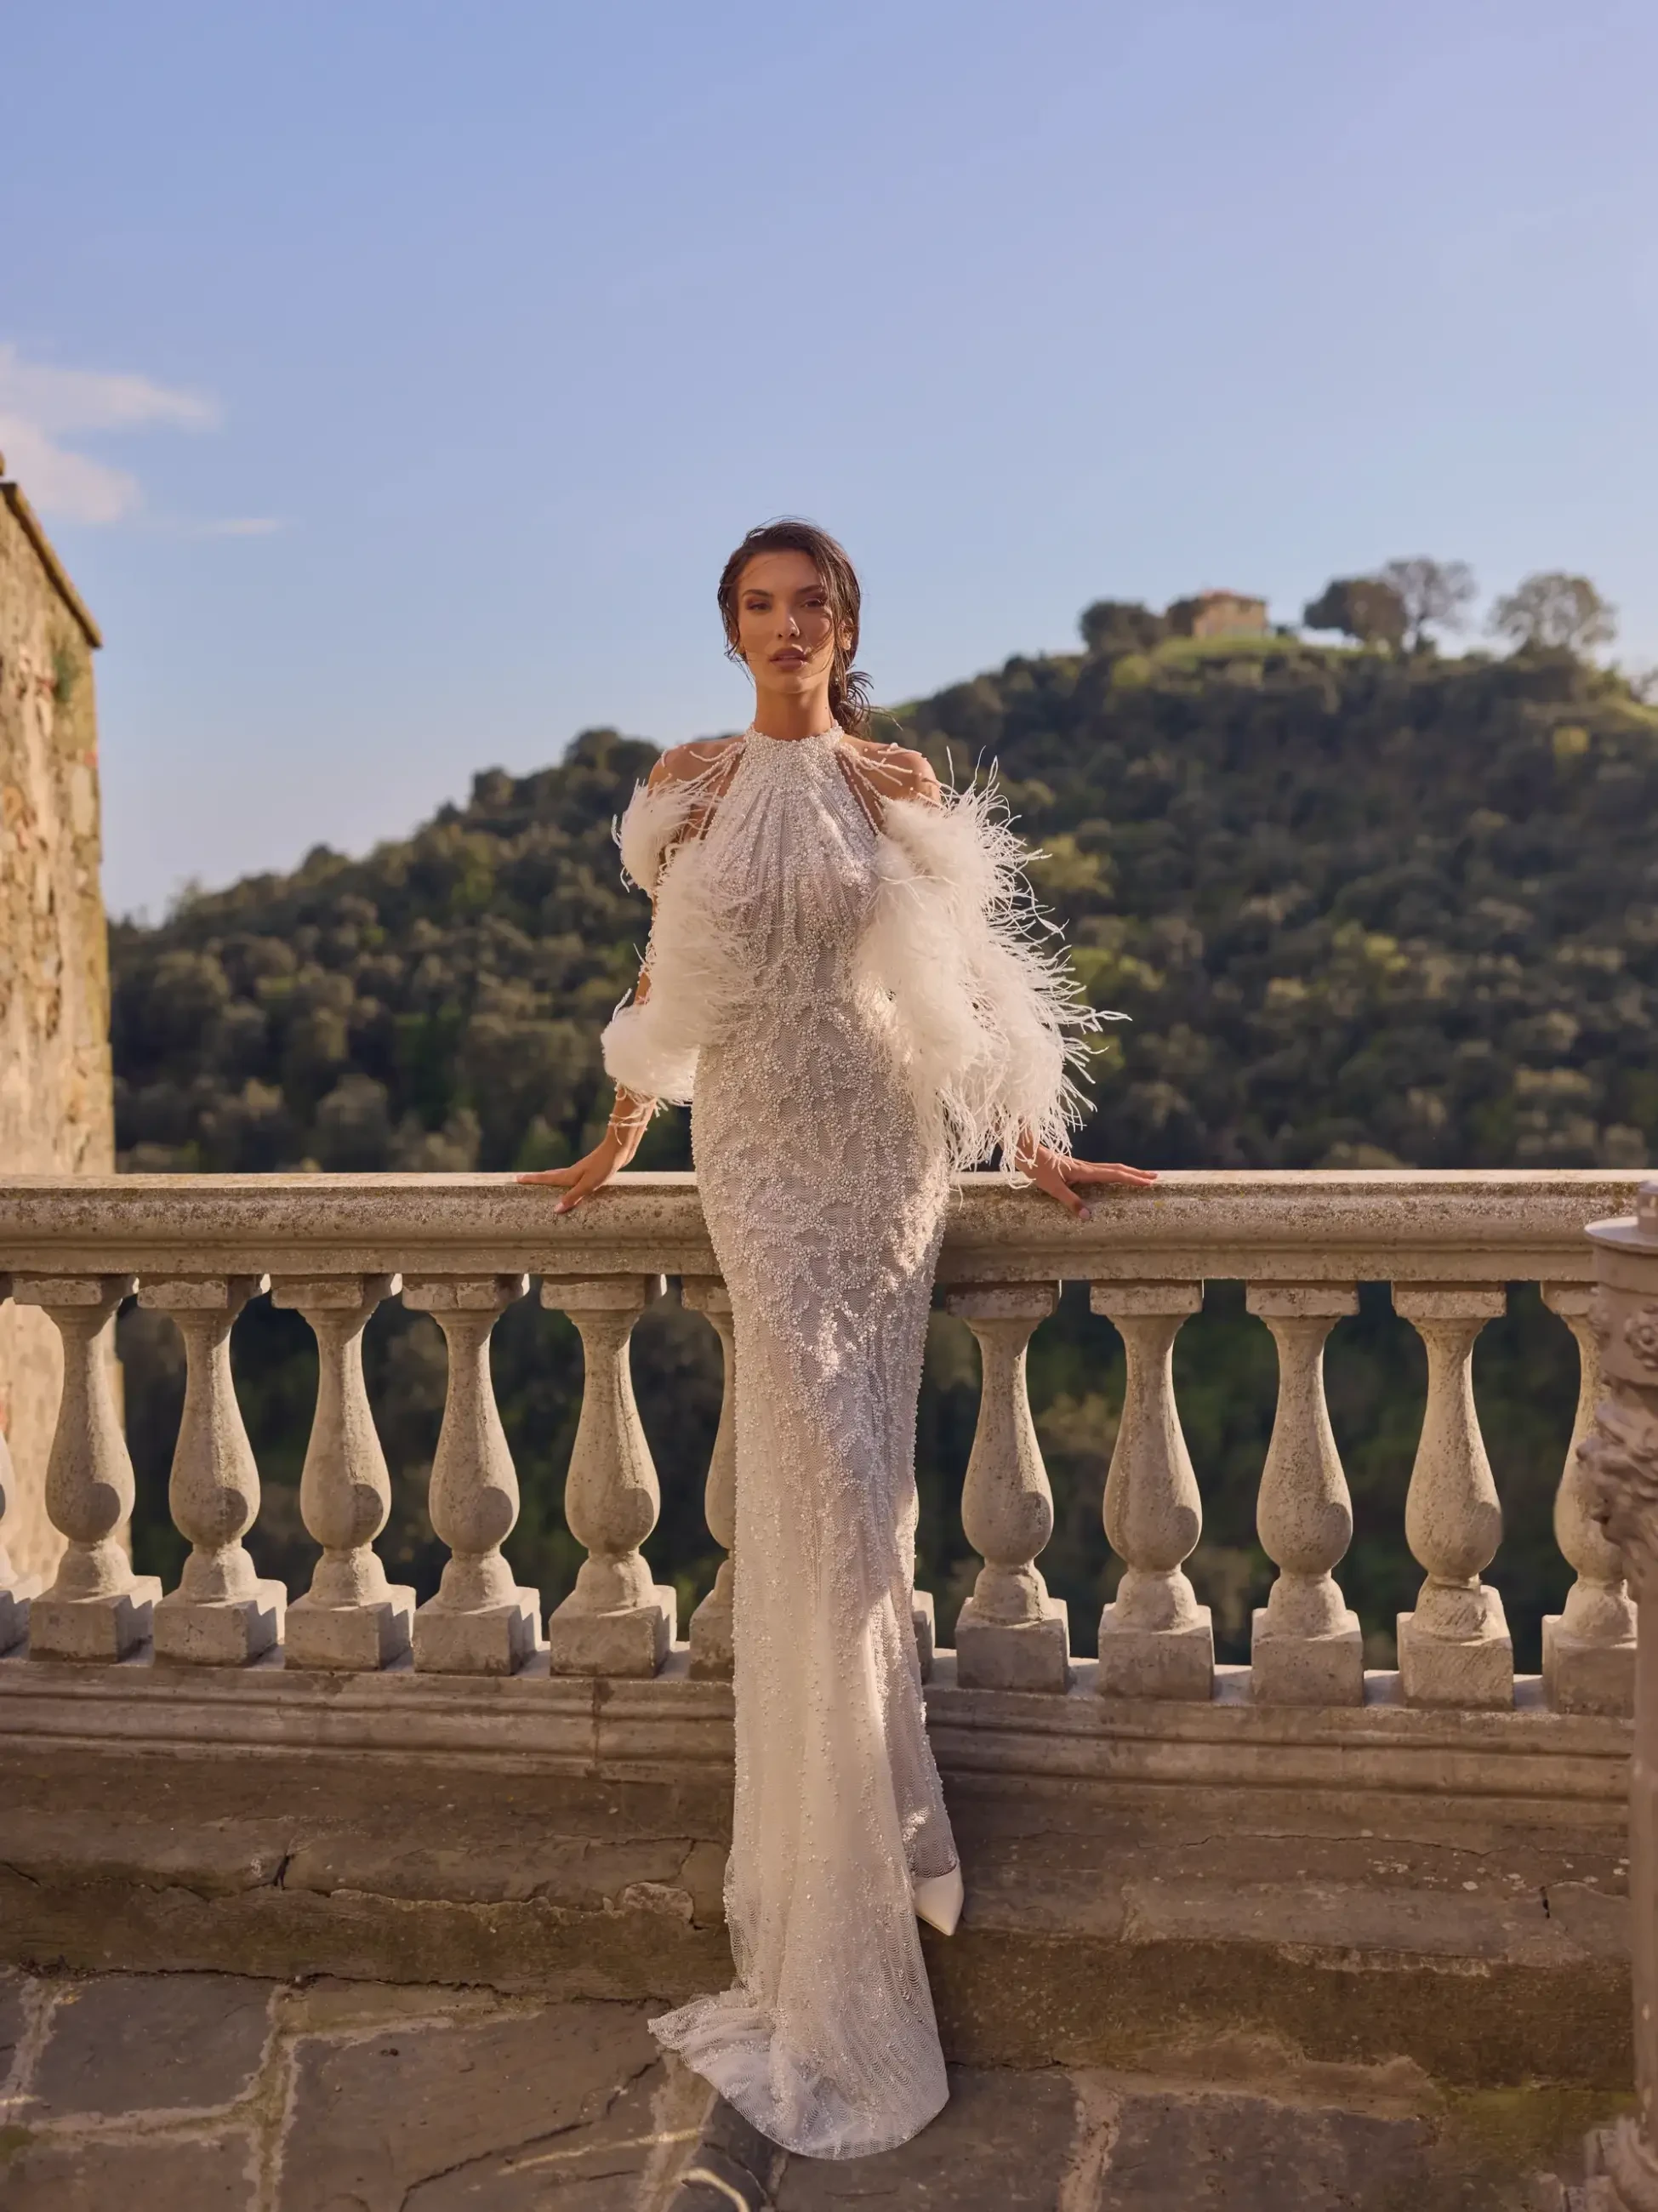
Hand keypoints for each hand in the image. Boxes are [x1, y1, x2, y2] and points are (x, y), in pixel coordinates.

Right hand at [517, 1128, 637, 1214]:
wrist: (619, 1151)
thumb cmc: (604, 1167)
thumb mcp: (588, 1185)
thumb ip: (573, 1197)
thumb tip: (555, 1210)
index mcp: (569, 1176)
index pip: (545, 1178)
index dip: (531, 1179)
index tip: (516, 1178)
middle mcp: (572, 1172)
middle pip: (550, 1176)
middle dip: (536, 1179)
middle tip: (522, 1180)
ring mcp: (581, 1171)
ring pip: (560, 1176)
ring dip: (549, 1179)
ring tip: (541, 1183)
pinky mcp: (591, 1171)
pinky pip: (572, 1178)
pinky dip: (564, 1182)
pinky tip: (571, 1185)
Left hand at [1016, 1141, 1157, 1219]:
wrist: (1026, 1151)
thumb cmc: (1037, 1169)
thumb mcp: (1052, 1188)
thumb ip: (1070, 1202)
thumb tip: (1088, 1216)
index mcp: (1085, 1171)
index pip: (1115, 1174)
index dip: (1133, 1178)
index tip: (1149, 1182)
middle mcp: (1087, 1167)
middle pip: (1118, 1168)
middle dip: (1137, 1173)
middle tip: (1154, 1178)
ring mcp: (1083, 1167)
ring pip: (1111, 1168)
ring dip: (1128, 1172)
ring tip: (1141, 1177)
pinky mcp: (1077, 1168)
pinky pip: (1102, 1171)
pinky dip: (1115, 1173)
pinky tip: (1114, 1178)